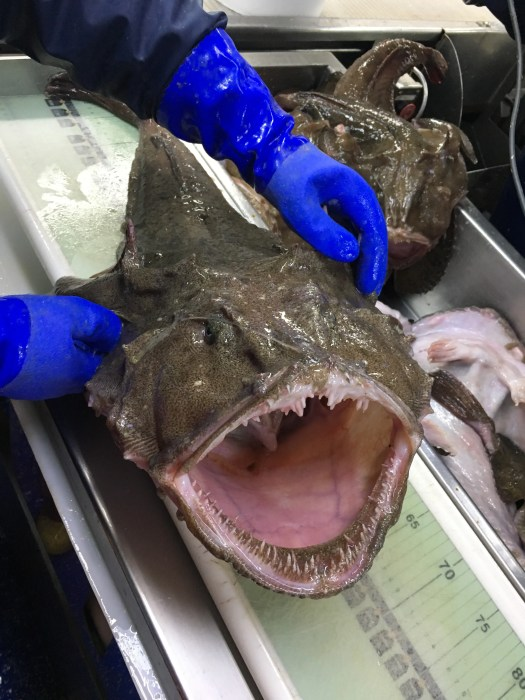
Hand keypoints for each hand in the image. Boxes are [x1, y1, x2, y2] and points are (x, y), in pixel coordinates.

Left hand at [0, 295, 120, 399]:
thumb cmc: (33, 356)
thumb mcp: (73, 371)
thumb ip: (94, 372)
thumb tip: (103, 373)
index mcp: (82, 311)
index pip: (114, 328)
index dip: (119, 352)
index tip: (117, 373)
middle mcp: (62, 308)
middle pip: (88, 333)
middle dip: (93, 357)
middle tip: (94, 382)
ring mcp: (38, 316)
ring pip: (66, 339)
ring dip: (70, 359)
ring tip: (69, 382)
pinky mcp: (19, 327)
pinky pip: (45, 342)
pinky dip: (49, 357)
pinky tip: (44, 374)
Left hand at [262, 142, 387, 294]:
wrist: (270, 154)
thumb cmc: (285, 178)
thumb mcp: (300, 207)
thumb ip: (324, 230)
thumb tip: (351, 255)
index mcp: (356, 192)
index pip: (373, 231)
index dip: (374, 260)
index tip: (368, 286)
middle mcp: (357, 197)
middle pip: (372, 234)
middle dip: (371, 263)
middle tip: (366, 292)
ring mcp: (347, 202)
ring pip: (362, 234)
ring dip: (362, 258)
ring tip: (357, 284)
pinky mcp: (336, 207)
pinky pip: (349, 231)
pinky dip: (349, 249)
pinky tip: (342, 266)